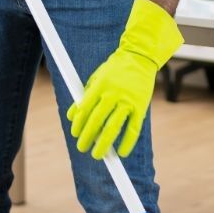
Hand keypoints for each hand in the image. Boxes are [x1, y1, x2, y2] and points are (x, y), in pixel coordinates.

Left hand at [67, 0, 182, 158]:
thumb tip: (72, 117)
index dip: (79, 124)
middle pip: (97, 120)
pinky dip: (128, 142)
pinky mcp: (141, 106)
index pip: (85, 109)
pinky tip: (121, 152)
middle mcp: (113, 93)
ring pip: (114, 127)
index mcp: (100, 85)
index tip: (75, 134)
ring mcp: (128, 100)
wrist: (140, 57)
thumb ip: (84, 97)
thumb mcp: (95, 79)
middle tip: (82, 147)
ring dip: (104, 144)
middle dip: (87, 137)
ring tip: (97, 155)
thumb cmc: (114, 70)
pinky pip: (134, 128)